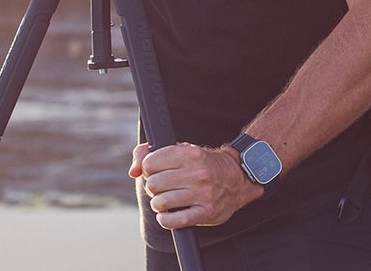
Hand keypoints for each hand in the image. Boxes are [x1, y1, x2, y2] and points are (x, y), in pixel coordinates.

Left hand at [130, 142, 263, 228]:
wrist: (237, 178)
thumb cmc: (203, 164)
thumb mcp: (180, 149)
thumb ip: (149, 153)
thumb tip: (133, 171)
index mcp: (190, 153)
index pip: (150, 163)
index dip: (148, 168)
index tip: (155, 171)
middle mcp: (197, 173)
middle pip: (153, 184)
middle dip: (153, 187)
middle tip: (162, 187)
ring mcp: (202, 194)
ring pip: (160, 202)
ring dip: (159, 203)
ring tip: (167, 200)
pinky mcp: (206, 212)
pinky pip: (173, 221)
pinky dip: (165, 219)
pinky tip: (169, 214)